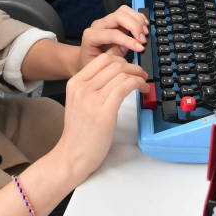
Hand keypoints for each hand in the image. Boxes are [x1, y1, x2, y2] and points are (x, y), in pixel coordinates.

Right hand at [56, 52, 149, 183]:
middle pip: (114, 64)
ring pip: (121, 73)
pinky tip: (142, 89)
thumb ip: (93, 86)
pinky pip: (125, 87)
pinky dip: (138, 84)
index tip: (130, 67)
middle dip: (132, 66)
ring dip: (138, 75)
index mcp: (75, 83)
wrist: (72, 155)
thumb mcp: (80, 102)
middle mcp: (82, 88)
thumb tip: (116, 73)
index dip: (121, 60)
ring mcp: (92, 100)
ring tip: (143, 82)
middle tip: (140, 74)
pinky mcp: (104, 112)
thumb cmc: (79, 132)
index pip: (102, 59)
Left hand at [78, 6, 149, 69]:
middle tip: (143, 40)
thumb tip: (130, 49)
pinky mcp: (114, 21)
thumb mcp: (102, 64)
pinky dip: (138, 17)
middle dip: (134, 27)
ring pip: (124, 11)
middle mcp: (98, 25)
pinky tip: (143, 26)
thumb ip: (115, 55)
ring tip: (144, 34)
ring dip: (137, 20)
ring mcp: (106, 21)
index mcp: (91, 36)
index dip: (128, 40)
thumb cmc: (92, 63)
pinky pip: (127, 12)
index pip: (113, 33)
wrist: (86, 59)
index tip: (140, 48)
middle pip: (118, 16)